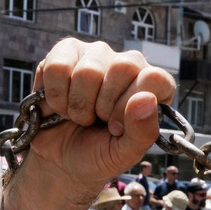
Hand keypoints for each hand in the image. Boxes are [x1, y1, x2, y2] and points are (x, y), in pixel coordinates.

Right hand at [5, 39, 175, 209]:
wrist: (59, 158)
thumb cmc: (98, 153)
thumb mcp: (125, 153)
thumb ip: (143, 131)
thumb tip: (147, 99)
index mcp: (154, 86)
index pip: (155, 78)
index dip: (131, 105)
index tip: (117, 127)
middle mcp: (129, 64)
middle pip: (123, 68)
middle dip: (104, 106)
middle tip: (98, 120)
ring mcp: (97, 54)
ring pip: (88, 71)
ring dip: (77, 105)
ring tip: (79, 115)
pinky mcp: (66, 51)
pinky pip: (58, 67)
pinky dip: (56, 95)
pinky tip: (61, 103)